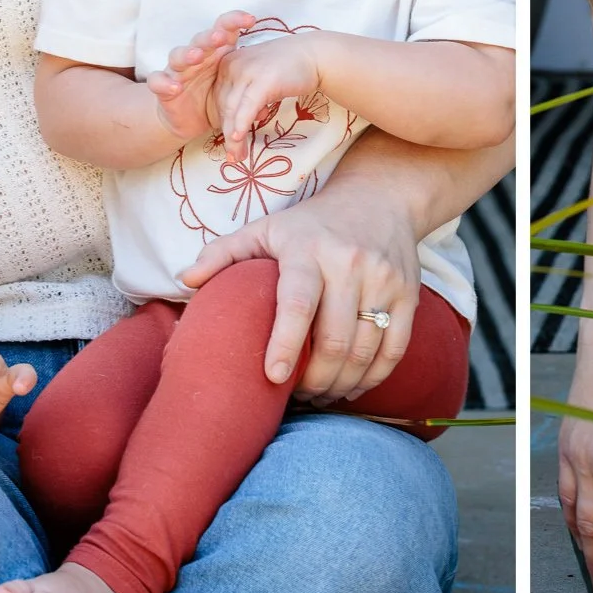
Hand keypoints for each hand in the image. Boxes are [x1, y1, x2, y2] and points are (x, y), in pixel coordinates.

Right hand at [145, 12, 254, 142]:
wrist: (189, 118)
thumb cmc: (215, 96)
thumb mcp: (234, 93)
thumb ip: (250, 92)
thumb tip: (271, 101)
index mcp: (215, 52)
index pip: (224, 29)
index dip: (234, 21)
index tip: (251, 19)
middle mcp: (196, 56)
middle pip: (201, 40)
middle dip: (210, 37)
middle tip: (220, 37)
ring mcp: (178, 71)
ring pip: (178, 56)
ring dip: (187, 54)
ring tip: (196, 56)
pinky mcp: (163, 88)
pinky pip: (158, 81)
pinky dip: (164, 83)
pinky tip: (174, 87)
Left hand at [179, 184, 419, 401]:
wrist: (382, 197)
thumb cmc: (313, 222)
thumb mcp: (266, 228)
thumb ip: (224, 253)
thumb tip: (183, 282)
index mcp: (308, 250)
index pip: (298, 304)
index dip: (286, 345)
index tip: (274, 379)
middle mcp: (349, 264)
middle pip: (335, 340)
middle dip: (314, 380)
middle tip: (296, 395)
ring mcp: (384, 280)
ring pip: (365, 351)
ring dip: (341, 385)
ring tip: (320, 395)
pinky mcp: (408, 294)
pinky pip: (395, 349)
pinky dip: (373, 377)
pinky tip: (352, 386)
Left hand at [212, 32, 327, 165]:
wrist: (315, 55)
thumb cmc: (289, 68)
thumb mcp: (259, 78)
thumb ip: (245, 96)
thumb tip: (237, 126)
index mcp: (228, 63)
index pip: (218, 99)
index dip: (223, 123)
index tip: (229, 143)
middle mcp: (233, 65)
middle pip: (223, 106)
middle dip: (226, 135)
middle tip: (232, 157)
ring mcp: (247, 71)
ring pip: (232, 110)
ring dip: (234, 137)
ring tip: (238, 156)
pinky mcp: (263, 80)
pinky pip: (247, 107)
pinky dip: (241, 124)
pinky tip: (239, 139)